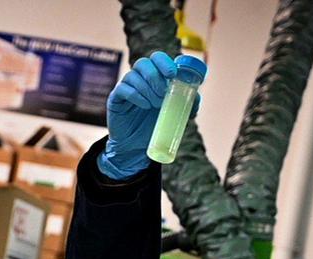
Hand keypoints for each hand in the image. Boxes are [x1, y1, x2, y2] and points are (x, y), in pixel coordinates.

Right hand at [99, 51, 196, 179]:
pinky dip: (136, 96)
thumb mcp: (174, 114)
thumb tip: (196, 99)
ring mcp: (126, 87)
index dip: (164, 62)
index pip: (157, 58)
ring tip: (155, 105)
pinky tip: (144, 106)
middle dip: (155, 77)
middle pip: (144, 63)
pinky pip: (123, 88)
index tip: (172, 75)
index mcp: (154, 77)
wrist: (136, 146)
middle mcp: (139, 78)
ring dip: (147, 88)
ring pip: (133, 75)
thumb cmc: (155, 126)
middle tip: (163, 94)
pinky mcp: (116, 98)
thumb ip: (186, 105)